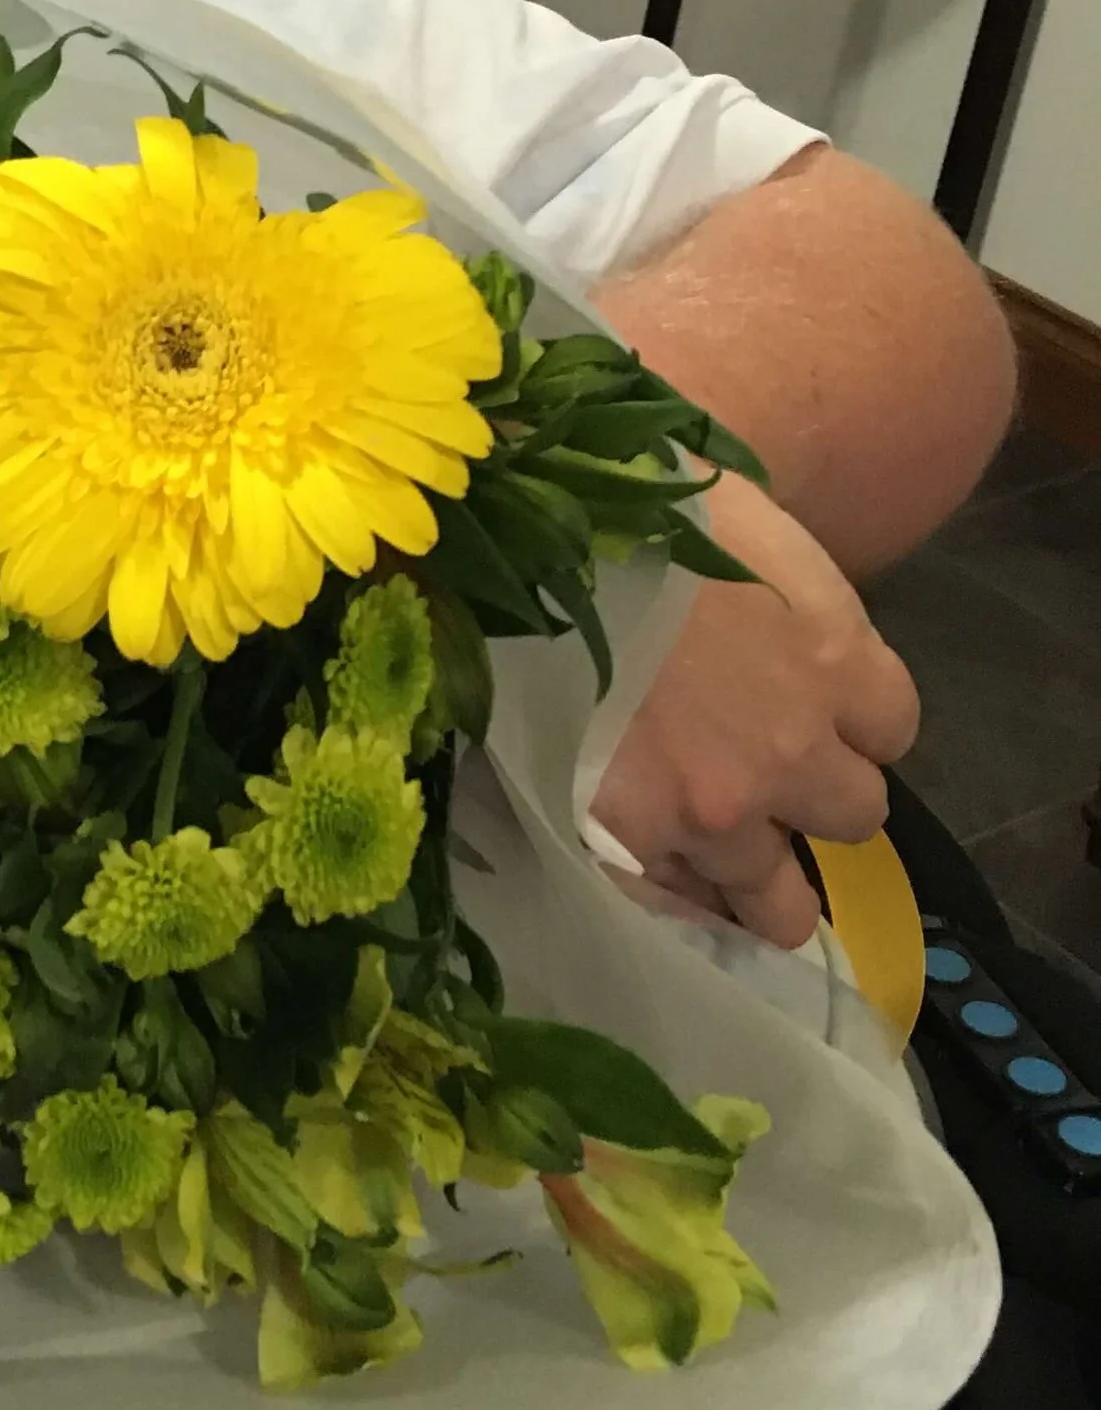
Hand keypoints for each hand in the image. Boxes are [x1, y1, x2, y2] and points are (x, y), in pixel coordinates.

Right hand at [591, 473, 919, 948]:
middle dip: (814, 795)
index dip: (852, 718)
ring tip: (726, 865)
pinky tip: (662, 877)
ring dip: (761, 880)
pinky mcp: (632, 844)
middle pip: (854, 813)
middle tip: (765, 772)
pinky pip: (679, 905)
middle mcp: (793, 750)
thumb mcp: (740, 517)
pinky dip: (676, 897)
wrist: (517, 554)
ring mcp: (714, 810)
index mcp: (833, 656)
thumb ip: (784, 587)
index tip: (813, 705)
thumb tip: (779, 602)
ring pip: (779, 898)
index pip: (893, 725)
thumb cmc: (627, 503)